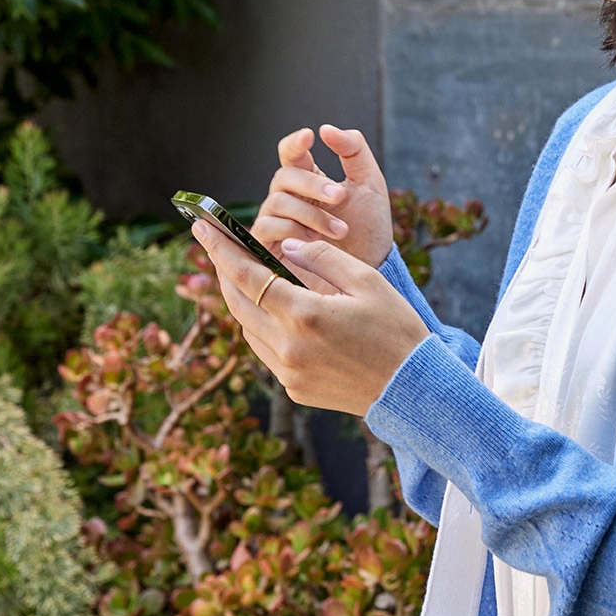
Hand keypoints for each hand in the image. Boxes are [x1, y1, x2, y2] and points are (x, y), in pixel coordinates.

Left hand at [191, 220, 428, 416]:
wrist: (413, 388)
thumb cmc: (396, 329)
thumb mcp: (367, 281)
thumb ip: (323, 258)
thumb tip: (289, 246)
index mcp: (304, 315)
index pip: (248, 276)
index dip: (222, 249)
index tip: (203, 226)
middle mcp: (287, 348)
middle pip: (238, 303)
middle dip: (224, 271)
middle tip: (217, 245)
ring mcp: (288, 373)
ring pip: (248, 329)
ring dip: (243, 300)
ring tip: (246, 275)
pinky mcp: (294, 389)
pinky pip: (266, 351)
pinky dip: (263, 326)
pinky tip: (275, 311)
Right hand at [251, 125, 394, 283]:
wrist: (371, 271)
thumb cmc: (369, 228)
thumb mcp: (369, 183)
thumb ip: (353, 150)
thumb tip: (325, 129)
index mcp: (310, 180)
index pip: (291, 153)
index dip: (295, 142)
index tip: (310, 136)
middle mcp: (290, 198)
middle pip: (284, 176)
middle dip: (312, 184)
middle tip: (340, 196)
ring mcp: (278, 222)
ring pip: (277, 202)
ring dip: (311, 213)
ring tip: (341, 231)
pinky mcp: (272, 247)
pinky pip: (268, 228)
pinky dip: (293, 231)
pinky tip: (316, 243)